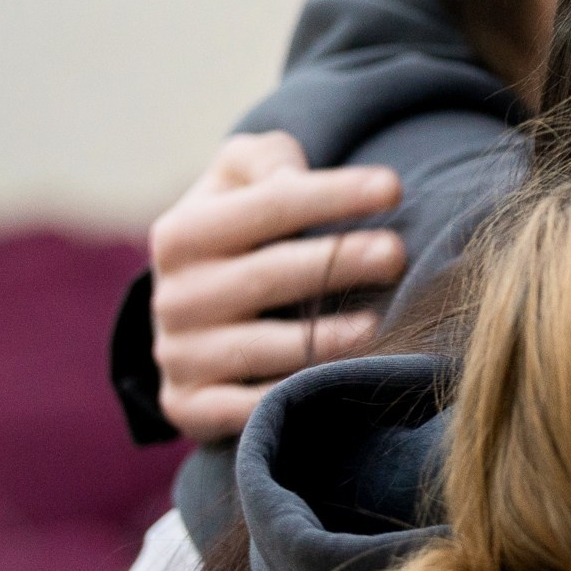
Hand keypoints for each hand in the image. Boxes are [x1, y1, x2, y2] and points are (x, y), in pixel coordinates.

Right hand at [149, 131, 405, 438]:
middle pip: (268, 275)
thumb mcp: (239, 179)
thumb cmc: (239, 230)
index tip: (394, 188)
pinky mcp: (190, 406)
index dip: (332, 194)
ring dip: (321, 338)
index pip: (269, 204)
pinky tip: (336, 385)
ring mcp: (179, 355)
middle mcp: (173, 296)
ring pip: (259, 348)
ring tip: (378, 326)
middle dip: (336, 262)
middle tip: (397, 254)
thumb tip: (292, 177)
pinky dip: (288, 400)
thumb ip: (265, 160)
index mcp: (182, 233)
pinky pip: (241, 410)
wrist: (195, 311)